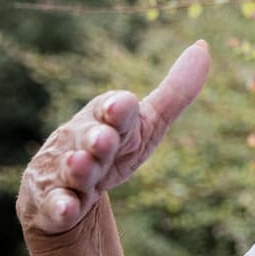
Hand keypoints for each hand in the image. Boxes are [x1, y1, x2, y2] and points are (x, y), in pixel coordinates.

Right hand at [17, 41, 210, 237]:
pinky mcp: (51, 205)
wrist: (66, 188)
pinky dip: (60, 207)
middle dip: (98, 138)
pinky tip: (66, 209)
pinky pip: (55, 206)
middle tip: (104, 139)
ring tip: (82, 164)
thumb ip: (176, 91)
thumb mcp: (147, 123)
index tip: (122, 105)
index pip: (115, 109)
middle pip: (91, 137)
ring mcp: (64, 172)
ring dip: (79, 168)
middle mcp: (82, 140)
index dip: (119, 109)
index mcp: (108, 118)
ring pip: (72, 169)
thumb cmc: (114, 148)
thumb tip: (203, 46)